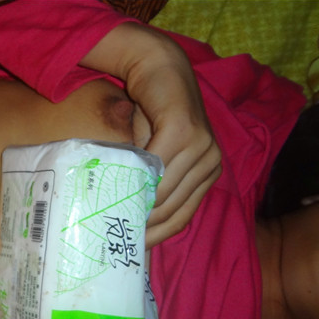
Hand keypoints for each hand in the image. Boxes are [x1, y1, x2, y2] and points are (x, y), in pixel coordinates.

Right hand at [82, 23, 221, 246]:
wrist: (158, 68)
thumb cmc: (152, 113)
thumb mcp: (152, 154)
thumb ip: (148, 183)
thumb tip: (127, 222)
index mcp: (207, 173)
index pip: (181, 219)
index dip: (155, 238)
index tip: (127, 250)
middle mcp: (211, 161)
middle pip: (171, 209)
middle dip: (140, 224)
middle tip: (109, 235)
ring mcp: (201, 146)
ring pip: (163, 192)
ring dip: (135, 204)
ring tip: (107, 216)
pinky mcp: (184, 130)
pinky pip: (156, 166)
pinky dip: (135, 179)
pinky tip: (115, 187)